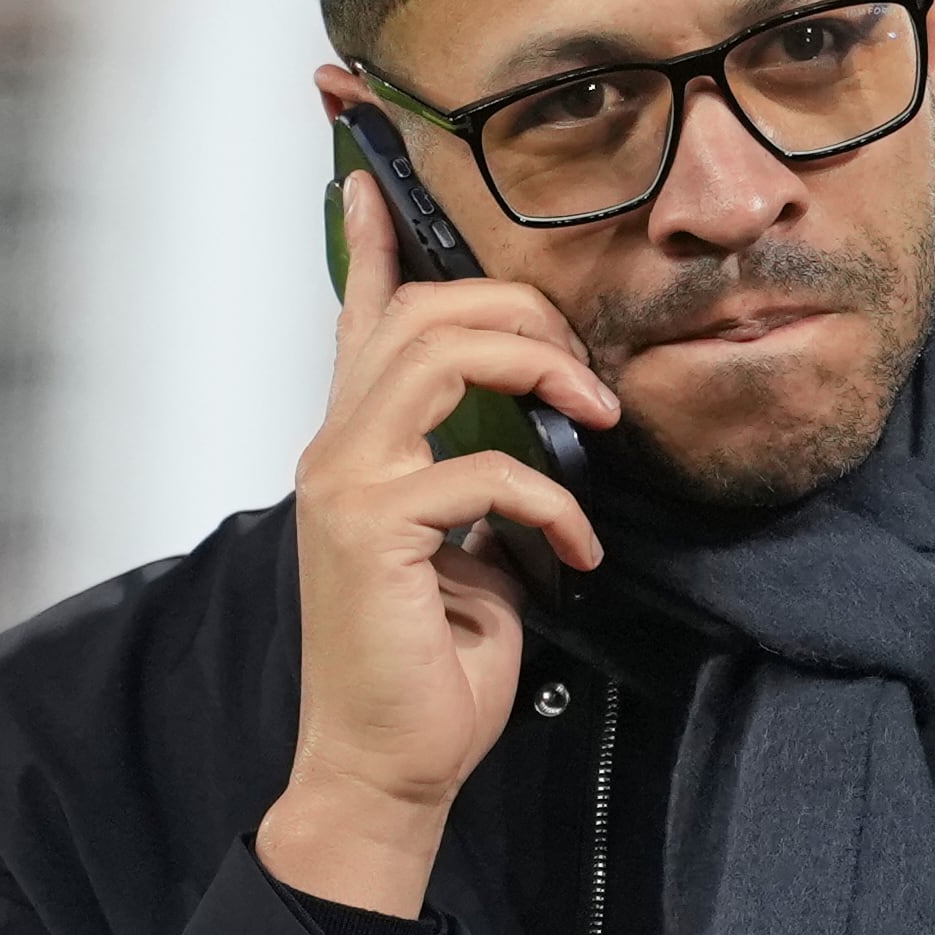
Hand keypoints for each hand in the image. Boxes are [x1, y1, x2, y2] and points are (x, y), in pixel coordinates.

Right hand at [255, 168, 613, 916]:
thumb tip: (544, 432)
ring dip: (539, 371)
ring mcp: (347, 482)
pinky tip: (576, 555)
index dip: (374, 238)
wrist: (390, 764)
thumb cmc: (432, 662)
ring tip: (595, 424)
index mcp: (362, 442)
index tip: (374, 170)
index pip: (365, 315)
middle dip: (526, 314)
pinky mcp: (370, 529)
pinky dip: (550, 504)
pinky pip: (479, 470)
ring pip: (440, 354)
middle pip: (428, 310)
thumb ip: (486, 475)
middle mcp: (340, 445)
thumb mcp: (474, 547)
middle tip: (592, 380)